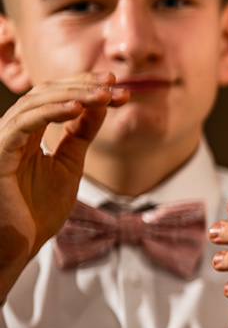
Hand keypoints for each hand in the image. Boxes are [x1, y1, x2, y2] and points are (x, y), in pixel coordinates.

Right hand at [0, 74, 126, 288]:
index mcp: (25, 132)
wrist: (19, 245)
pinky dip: (51, 112)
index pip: (53, 97)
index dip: (83, 86)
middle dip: (82, 85)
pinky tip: (78, 108)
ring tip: (104, 94)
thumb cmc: (37, 211)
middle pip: (44, 92)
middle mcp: (10, 131)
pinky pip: (24, 124)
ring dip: (73, 95)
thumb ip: (80, 134)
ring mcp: (2, 140)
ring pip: (35, 102)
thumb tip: (101, 102)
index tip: (117, 84)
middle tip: (115, 82)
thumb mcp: (69, 164)